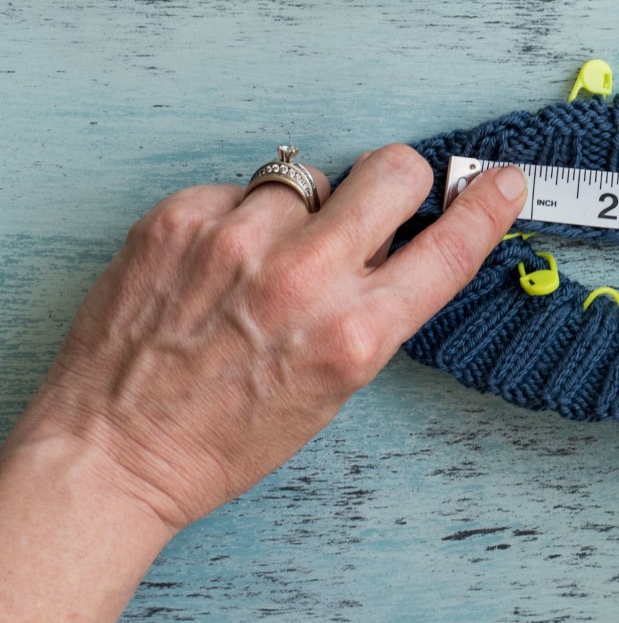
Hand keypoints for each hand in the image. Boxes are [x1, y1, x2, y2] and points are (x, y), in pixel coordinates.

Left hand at [0, 145, 525, 622]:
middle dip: (395, 184)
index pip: (447, 247)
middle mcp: (302, 279)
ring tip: (263, 262)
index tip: (502, 181)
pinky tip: (216, 264)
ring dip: (302, 212)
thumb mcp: (334, 387)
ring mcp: (237, 240)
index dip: (485, 207)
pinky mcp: (180, 218)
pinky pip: (240, 189)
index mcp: (353, 333)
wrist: (113, 451)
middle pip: (393, 171)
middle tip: (371, 209)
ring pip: (310, 178)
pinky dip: (238, 219)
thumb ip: (375, 310)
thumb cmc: (222, 438)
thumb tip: (401, 241)